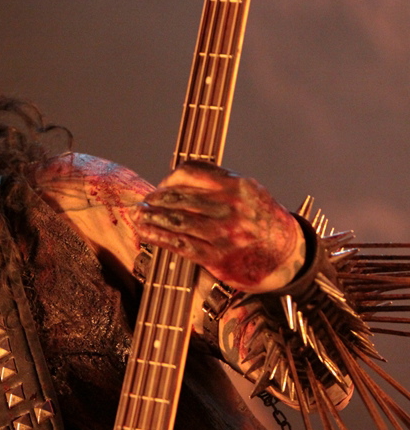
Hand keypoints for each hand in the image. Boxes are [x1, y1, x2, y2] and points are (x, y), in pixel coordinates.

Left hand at [137, 161, 304, 292]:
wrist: (290, 256)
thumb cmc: (264, 220)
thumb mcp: (250, 191)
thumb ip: (219, 181)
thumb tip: (179, 174)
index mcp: (238, 187)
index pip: (192, 173)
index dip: (170, 178)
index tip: (161, 185)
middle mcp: (231, 208)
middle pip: (180, 197)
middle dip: (157, 198)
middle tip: (145, 201)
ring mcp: (223, 234)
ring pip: (177, 220)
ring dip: (152, 217)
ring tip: (139, 215)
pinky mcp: (217, 257)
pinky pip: (180, 244)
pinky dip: (158, 237)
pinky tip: (147, 233)